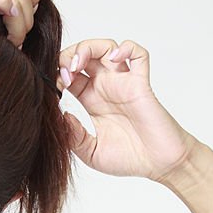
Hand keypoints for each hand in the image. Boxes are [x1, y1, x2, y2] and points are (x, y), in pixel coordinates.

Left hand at [56, 38, 199, 180]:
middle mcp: (106, 87)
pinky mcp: (141, 83)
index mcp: (92, 100)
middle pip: (84, 54)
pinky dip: (127, 48)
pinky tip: (114, 59)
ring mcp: (124, 83)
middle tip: (64, 73)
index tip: (53, 87)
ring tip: (79, 64)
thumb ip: (74, 137)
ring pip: (107, 47)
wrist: (159, 165)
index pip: (70, 73)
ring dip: (88, 48)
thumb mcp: (91, 153)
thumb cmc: (130, 159)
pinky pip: (138, 54)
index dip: (58, 73)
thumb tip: (61, 116)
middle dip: (68, 56)